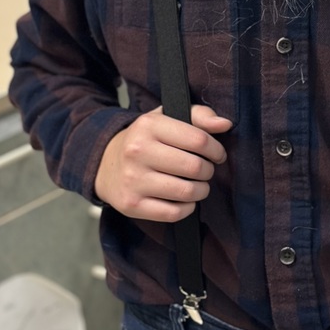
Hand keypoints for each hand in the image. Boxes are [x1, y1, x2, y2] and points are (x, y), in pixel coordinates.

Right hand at [94, 105, 231, 222]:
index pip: (198, 139)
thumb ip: (199, 116)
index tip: (217, 154)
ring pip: (186, 192)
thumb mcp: (166, 118)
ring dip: (201, 190)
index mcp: (149, 125)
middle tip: (206, 170)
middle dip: (208, 171)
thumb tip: (225, 124)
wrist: (104, 163)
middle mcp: (138, 151)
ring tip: (198, 185)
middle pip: (194, 167)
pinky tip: (185, 200)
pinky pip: (173, 213)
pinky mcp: (131, 205)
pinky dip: (187, 208)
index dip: (216, 149)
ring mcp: (133, 180)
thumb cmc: (145, 139)